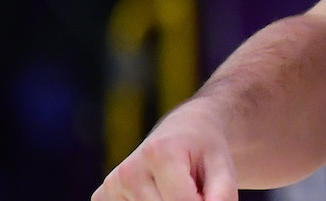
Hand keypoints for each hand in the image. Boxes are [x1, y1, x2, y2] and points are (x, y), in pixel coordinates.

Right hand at [93, 102, 236, 200]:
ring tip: (177, 188)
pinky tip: (157, 193)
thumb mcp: (223, 168)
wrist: (184, 131)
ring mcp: (112, 184)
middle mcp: (129, 169)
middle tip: (193, 188)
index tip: (206, 191)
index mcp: (159, 152)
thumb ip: (222, 197)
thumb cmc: (205, 152)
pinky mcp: (102, 196)